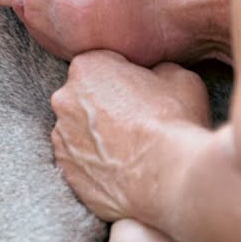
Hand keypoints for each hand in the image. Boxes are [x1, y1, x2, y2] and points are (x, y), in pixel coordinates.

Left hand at [50, 50, 209, 221]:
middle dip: (105, 106)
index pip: (102, 64)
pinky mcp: (65, 169)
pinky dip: (95, 163)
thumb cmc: (173, 122)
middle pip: (84, 96)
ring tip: (130, 150)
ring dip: (97, 136)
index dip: (125, 78)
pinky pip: (78, 161)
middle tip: (135, 122)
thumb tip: (156, 76)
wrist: (167, 177)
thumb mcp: (180, 77)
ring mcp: (60, 136)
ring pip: (78, 130)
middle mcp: (64, 98)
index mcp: (86, 67)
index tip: (141, 94)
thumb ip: (158, 70)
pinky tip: (120, 170)